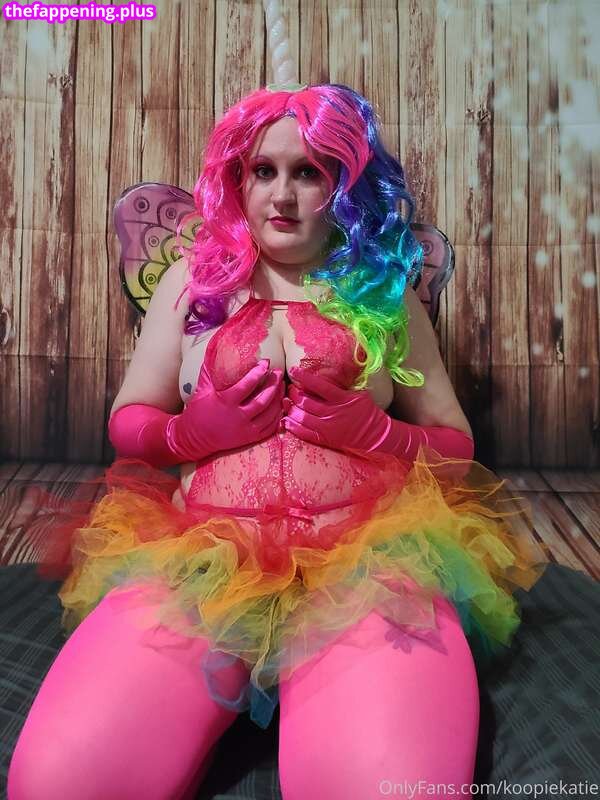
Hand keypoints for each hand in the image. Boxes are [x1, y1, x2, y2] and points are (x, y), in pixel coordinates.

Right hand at [168, 359, 284, 459]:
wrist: (193, 439)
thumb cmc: (197, 412)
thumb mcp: (202, 389)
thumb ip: (209, 369)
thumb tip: (212, 347)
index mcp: (226, 402)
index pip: (247, 385)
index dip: (259, 372)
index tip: (265, 362)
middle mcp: (238, 417)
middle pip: (263, 400)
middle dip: (273, 385)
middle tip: (278, 373)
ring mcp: (245, 430)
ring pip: (269, 414)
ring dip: (278, 399)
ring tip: (281, 386)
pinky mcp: (249, 438)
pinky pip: (269, 428)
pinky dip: (277, 416)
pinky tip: (279, 405)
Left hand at [281, 366, 390, 451]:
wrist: (375, 435)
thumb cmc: (367, 412)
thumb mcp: (357, 394)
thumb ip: (340, 388)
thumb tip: (323, 376)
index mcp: (342, 399)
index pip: (319, 385)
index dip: (304, 377)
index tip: (293, 370)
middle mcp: (333, 413)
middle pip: (306, 401)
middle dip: (294, 393)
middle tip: (290, 388)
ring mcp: (328, 428)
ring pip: (302, 416)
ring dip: (291, 407)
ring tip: (286, 401)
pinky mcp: (325, 439)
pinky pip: (304, 433)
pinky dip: (292, 426)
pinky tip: (286, 419)